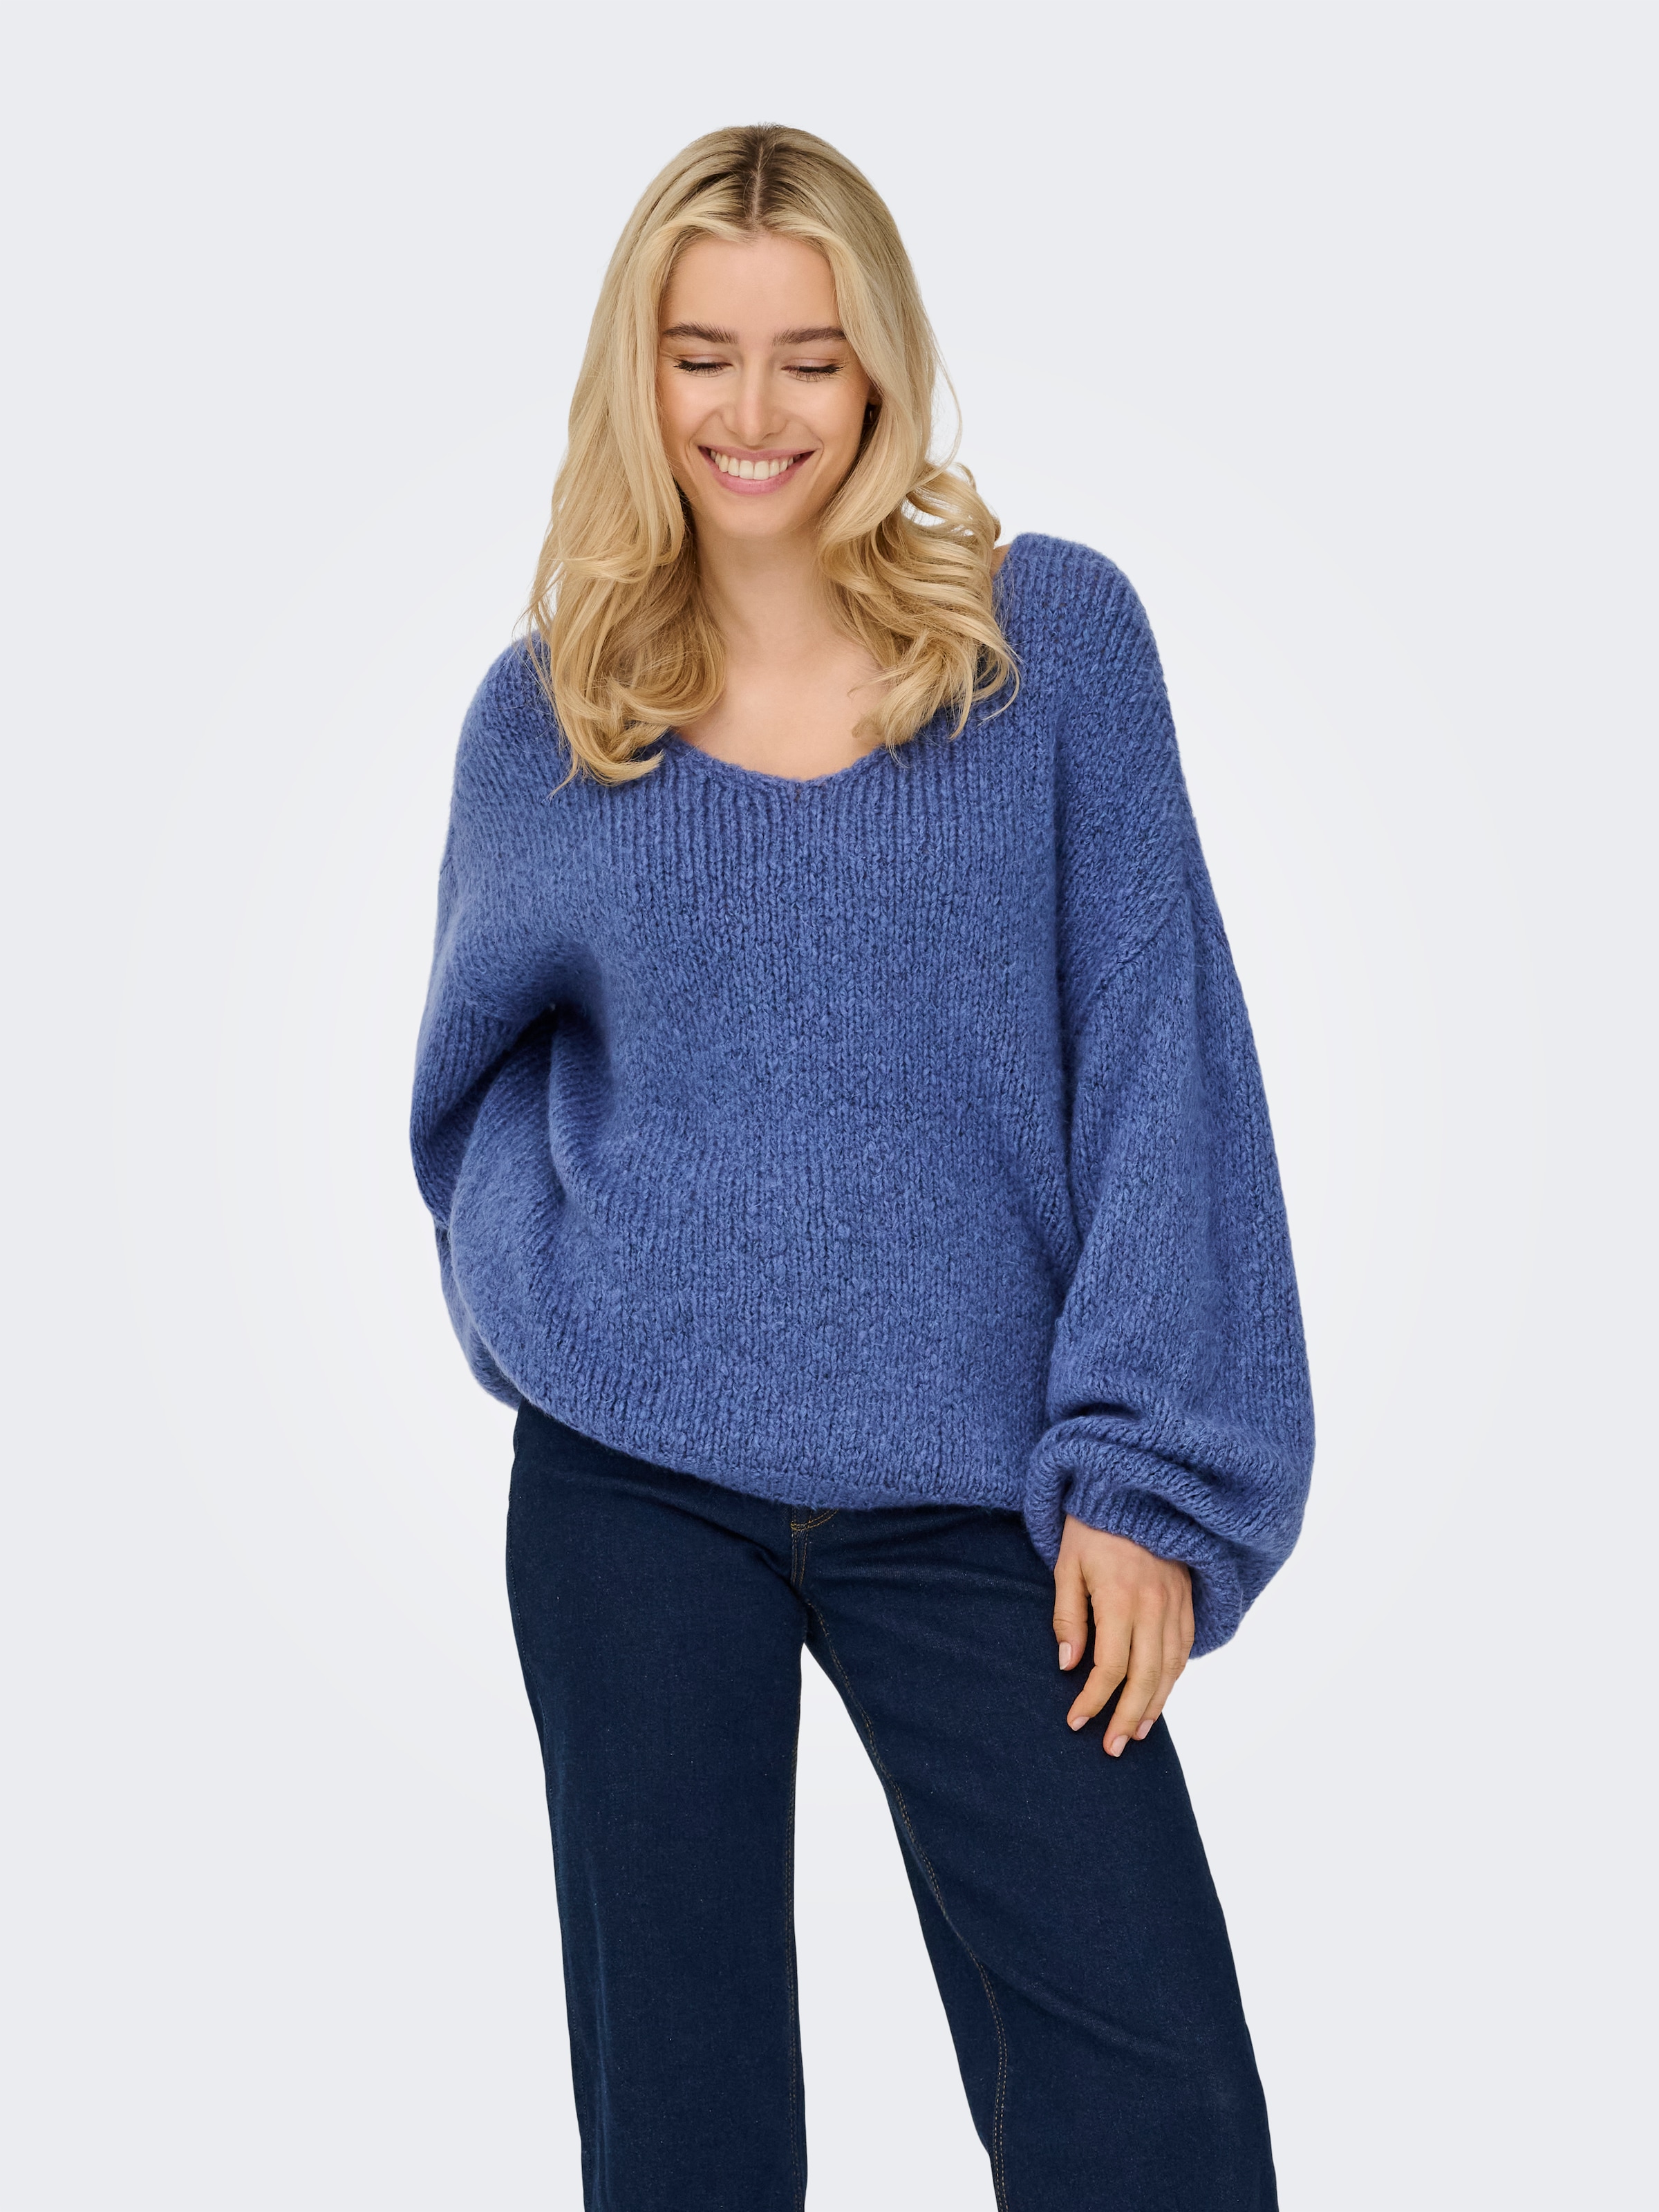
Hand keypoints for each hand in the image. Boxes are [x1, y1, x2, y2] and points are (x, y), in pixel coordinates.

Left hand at [1052, 1515, 1194, 1755]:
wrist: (1135, 1486)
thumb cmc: (1091, 1524)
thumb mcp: (1067, 1565)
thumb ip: (1069, 1617)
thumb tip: (1069, 1666)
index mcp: (1120, 1598)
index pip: (1110, 1668)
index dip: (1093, 1700)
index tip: (1076, 1721)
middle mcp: (1154, 1606)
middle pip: (1145, 1678)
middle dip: (1127, 1718)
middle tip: (1111, 1747)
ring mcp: (1176, 1602)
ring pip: (1171, 1669)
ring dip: (1154, 1705)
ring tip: (1136, 1733)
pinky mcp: (1188, 1597)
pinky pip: (1185, 1648)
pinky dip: (1173, 1677)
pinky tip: (1160, 1693)